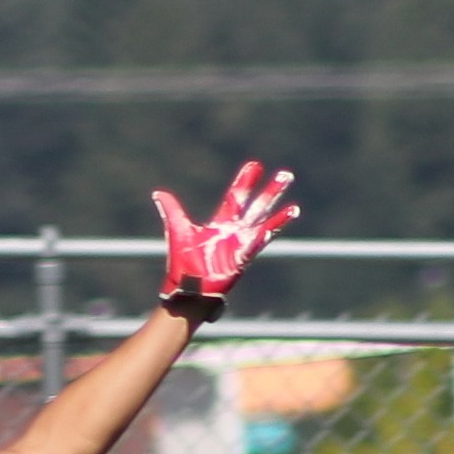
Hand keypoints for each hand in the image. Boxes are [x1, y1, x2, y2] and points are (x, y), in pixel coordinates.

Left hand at [153, 161, 298, 318]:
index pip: (236, 197)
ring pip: (264, 225)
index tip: (255, 165)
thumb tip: (158, 193)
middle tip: (286, 175)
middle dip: (270, 192)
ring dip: (278, 216)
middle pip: (256, 207)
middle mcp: (234, 232)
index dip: (245, 182)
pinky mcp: (241, 259)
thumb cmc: (182, 263)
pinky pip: (255, 245)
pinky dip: (265, 236)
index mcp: (220, 223)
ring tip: (294, 208)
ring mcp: (240, 245)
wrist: (186, 287)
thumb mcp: (178, 229)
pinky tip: (274, 227)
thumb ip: (172, 210)